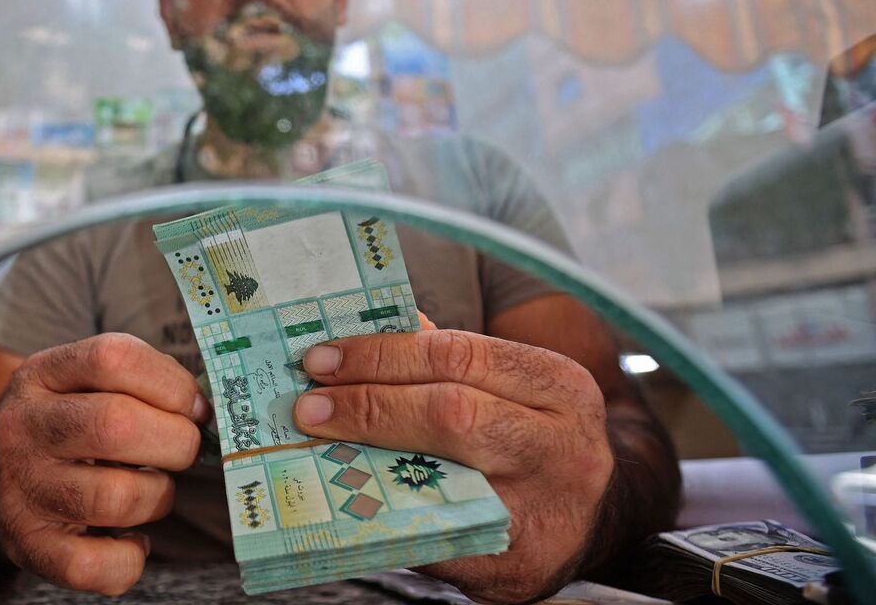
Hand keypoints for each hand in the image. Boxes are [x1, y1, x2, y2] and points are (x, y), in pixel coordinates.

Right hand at [0, 334, 206, 594]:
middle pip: (118, 425)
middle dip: (177, 441)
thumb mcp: (72, 381)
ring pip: (118, 497)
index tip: (194, 407)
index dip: (171, 383)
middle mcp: (24, 427)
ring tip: (151, 490)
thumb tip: (201, 409)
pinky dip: (130, 557)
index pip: (113, 358)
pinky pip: (94, 565)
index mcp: (41, 375)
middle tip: (181, 449)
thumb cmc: (51, 428)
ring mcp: (22, 490)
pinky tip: (130, 538)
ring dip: (158, 496)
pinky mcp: (28, 546)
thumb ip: (134, 381)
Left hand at [292, 330, 612, 602]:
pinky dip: (388, 515)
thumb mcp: (510, 390)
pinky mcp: (521, 565)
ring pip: (445, 475)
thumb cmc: (528, 442)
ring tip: (317, 446)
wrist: (589, 524)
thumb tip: (358, 333)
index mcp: (557, 385)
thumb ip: (446, 361)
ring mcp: (548, 510)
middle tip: (308, 407)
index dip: (381, 354)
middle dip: (368, 404)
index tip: (321, 360)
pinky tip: (348, 500)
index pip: (457, 353)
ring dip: (368, 457)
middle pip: (451, 411)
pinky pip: (439, 536)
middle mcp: (563, 445)